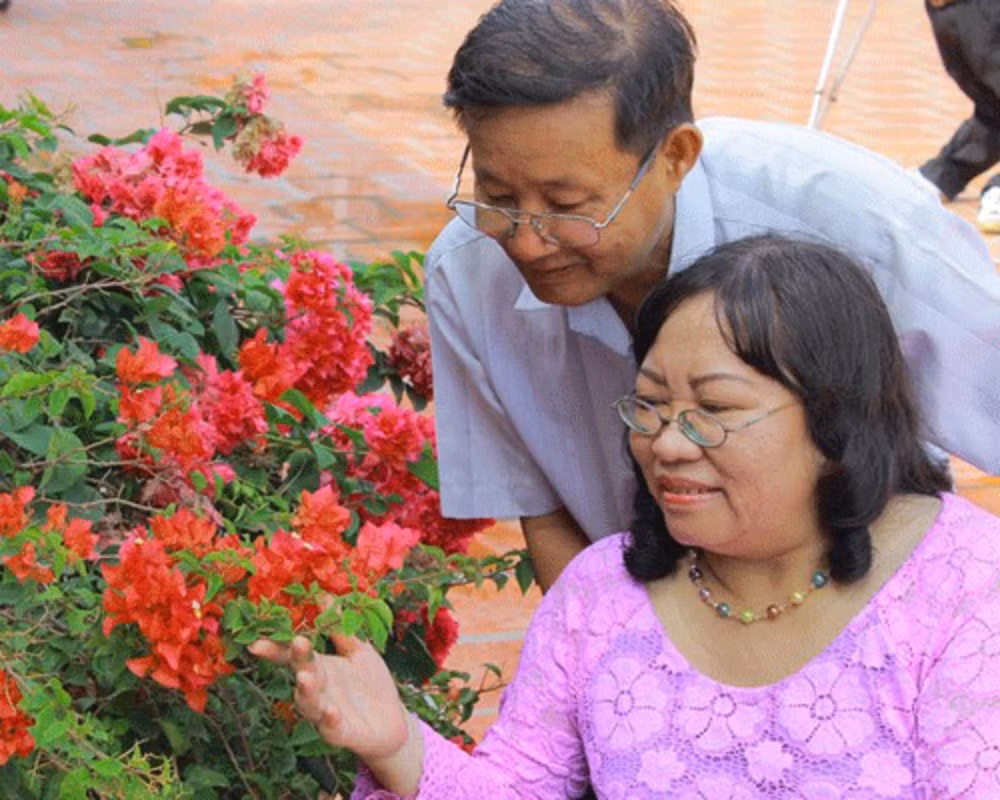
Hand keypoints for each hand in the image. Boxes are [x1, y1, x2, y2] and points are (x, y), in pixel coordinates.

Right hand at [249, 634, 410, 762]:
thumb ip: (341, 626)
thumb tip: (323, 594)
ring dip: (306, 691)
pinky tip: (332, 712)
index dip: (276, 648)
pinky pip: (331, 728)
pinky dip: (329, 720)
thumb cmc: (371, 683)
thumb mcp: (359, 649)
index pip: (293, 656)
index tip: (256, 641)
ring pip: (309, 704)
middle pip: (301, 674)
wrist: (392, 721)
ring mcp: (326, 712)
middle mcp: (319, 690)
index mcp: (321, 667)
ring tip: (305, 677)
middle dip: (297, 660)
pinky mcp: (340, 733)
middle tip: (297, 643)